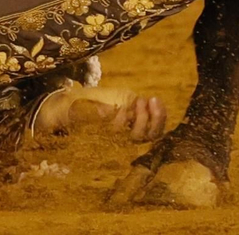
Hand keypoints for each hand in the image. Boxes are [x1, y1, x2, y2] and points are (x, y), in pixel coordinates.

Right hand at [33, 85, 167, 140]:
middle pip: (138, 138)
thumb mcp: (78, 108)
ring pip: (151, 134)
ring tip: (152, 100)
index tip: (122, 107)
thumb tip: (103, 112)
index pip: (118, 135)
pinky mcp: (143, 124)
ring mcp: (134, 132)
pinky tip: (154, 100)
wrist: (87, 107)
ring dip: (156, 117)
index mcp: (106, 137)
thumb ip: (85, 112)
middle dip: (142, 120)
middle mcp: (121, 139)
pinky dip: (159, 114)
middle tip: (138, 100)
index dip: (121, 122)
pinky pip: (156, 126)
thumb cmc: (79, 109)